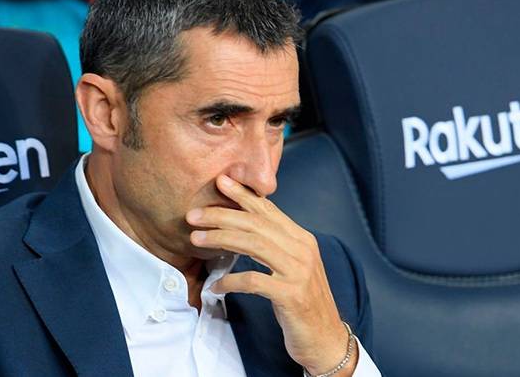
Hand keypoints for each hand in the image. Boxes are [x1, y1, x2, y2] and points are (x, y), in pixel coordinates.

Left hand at [186, 174, 356, 375]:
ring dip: (221, 239)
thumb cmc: (302, 302)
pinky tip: (215, 285)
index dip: (243, 194)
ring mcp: (299, 272)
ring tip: (197, 239)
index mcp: (301, 239)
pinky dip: (231, 280)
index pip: (268, 210)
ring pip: (254, 245)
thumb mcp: (291, 267)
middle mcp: (302, 250)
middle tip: (194, 215)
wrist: (326, 338)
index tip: (220, 182)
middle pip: (256, 223)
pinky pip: (254, 281)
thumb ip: (274, 245)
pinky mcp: (292, 295)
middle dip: (222, 215)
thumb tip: (241, 227)